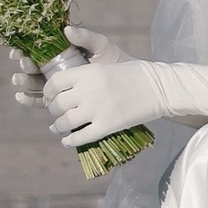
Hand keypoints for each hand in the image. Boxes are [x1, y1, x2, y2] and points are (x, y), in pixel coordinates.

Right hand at [10, 20, 115, 107]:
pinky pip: (40, 101)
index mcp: (62, 52)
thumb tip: (66, 30)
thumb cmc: (112, 59)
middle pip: (33, 66)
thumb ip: (85, 37)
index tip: (19, 49)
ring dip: (23, 81)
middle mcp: (55, 68)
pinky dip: (28, 99)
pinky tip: (20, 96)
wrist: (127, 82)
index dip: (25, 48)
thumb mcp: (100, 45)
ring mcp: (57, 85)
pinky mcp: (60, 100)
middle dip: (24, 65)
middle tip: (24, 63)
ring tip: (18, 79)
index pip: (39, 49)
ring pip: (34, 83)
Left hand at [43, 28, 157, 149]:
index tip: (50, 96)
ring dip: (58, 127)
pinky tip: (66, 141)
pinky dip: (70, 141)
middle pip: (57, 104)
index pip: (55, 83)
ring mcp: (96, 110)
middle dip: (53, 110)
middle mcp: (88, 91)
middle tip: (56, 113)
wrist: (159, 87)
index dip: (48, 91)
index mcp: (88, 72)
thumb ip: (85, 76)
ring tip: (57, 127)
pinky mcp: (106, 126)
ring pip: (65, 123)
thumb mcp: (106, 66)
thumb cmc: (135, 74)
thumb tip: (65, 90)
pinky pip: (80, 137)